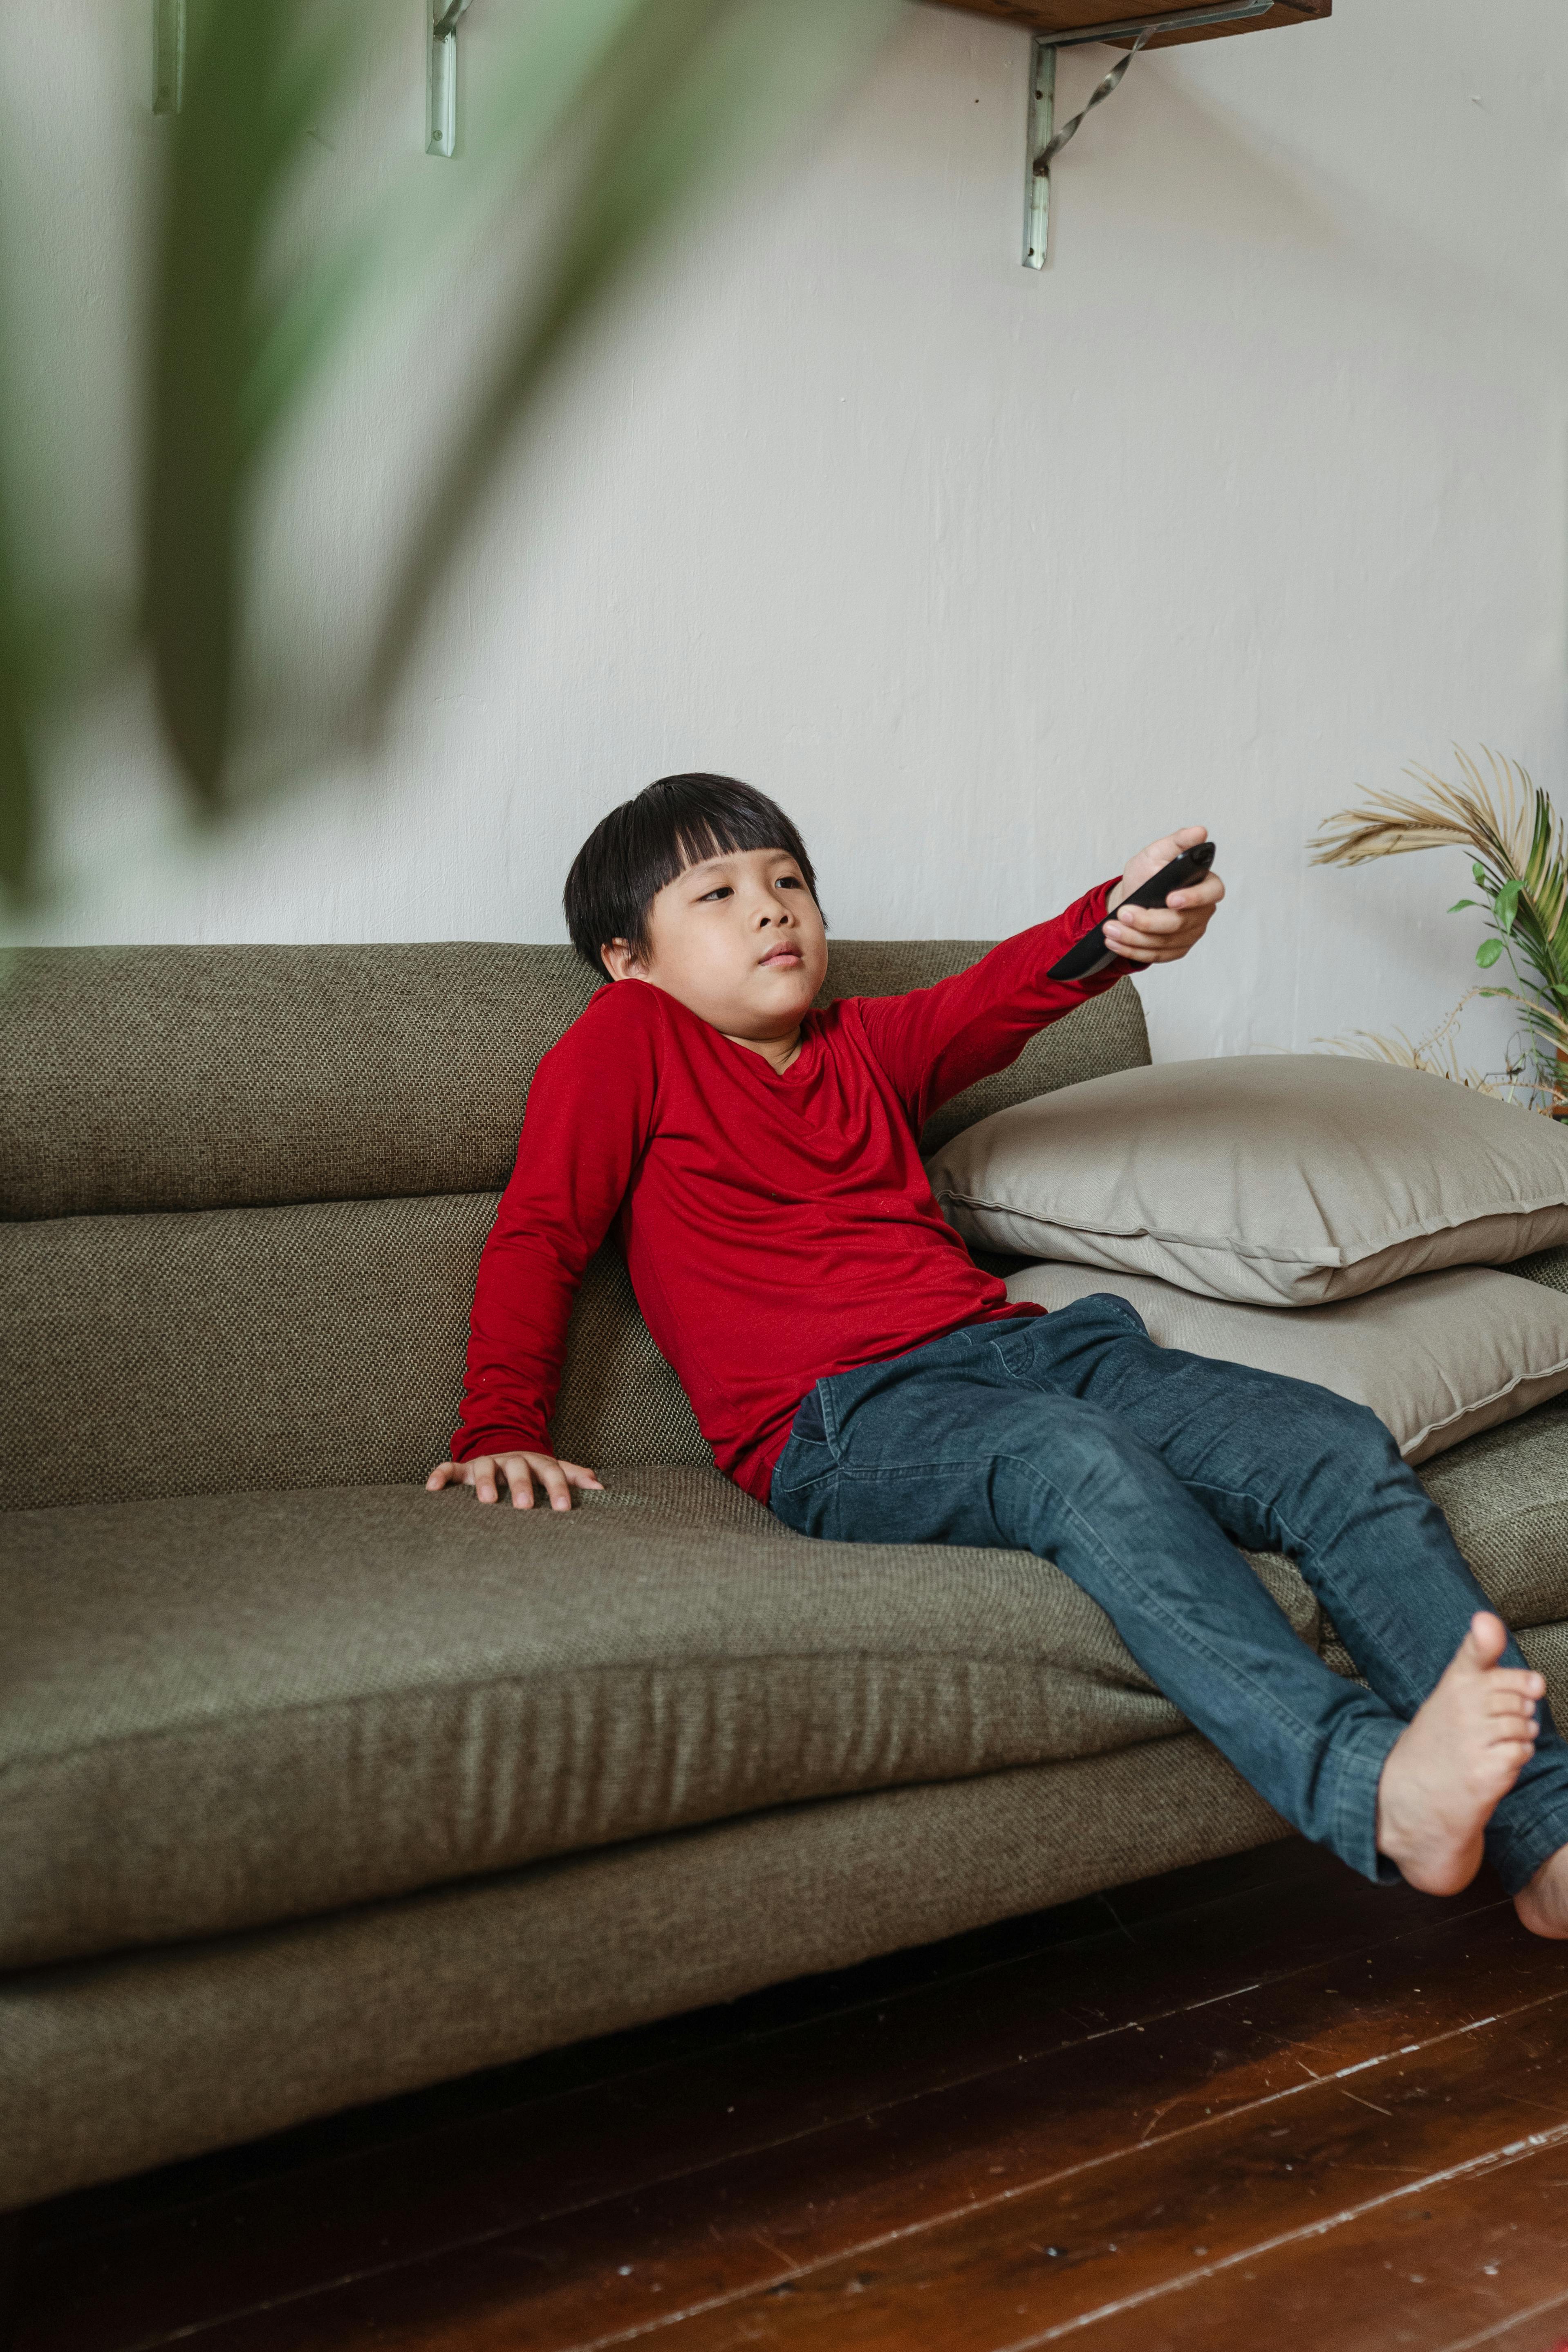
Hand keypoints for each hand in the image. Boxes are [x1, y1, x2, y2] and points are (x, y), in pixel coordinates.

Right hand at [425, 1452, 603, 1511]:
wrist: (502, 1445)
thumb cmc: (533, 1468)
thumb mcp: (553, 1469)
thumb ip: (574, 1476)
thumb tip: (601, 1486)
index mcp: (536, 1461)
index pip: (551, 1472)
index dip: (558, 1489)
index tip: (564, 1509)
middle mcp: (511, 1460)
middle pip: (518, 1469)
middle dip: (521, 1487)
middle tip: (525, 1506)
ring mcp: (486, 1462)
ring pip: (484, 1468)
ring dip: (485, 1482)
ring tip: (487, 1500)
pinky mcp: (463, 1468)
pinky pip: (449, 1469)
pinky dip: (439, 1476)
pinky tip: (431, 1489)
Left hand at [1104, 825, 1224, 965]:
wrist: (1131, 897)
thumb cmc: (1147, 874)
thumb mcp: (1157, 853)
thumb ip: (1177, 842)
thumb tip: (1199, 832)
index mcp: (1204, 884)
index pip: (1212, 893)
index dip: (1194, 898)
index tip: (1169, 899)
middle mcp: (1202, 911)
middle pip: (1180, 923)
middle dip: (1148, 921)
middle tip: (1123, 913)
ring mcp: (1190, 933)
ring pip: (1165, 942)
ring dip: (1134, 938)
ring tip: (1110, 929)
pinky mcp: (1176, 950)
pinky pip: (1156, 956)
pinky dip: (1132, 951)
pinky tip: (1114, 942)